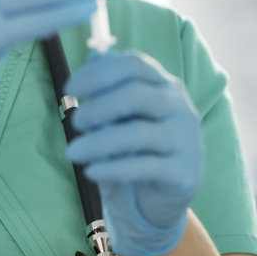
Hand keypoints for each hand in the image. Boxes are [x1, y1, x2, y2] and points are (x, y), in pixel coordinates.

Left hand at [65, 50, 203, 255]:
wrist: (162, 198)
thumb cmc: (137, 149)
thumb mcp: (123, 118)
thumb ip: (111, 91)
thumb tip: (92, 58)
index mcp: (165, 85)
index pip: (134, 65)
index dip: (98, 73)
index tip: (70, 89)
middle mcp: (180, 107)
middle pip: (136, 95)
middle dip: (98, 107)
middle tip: (75, 122)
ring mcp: (186, 140)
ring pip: (138, 134)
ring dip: (98, 142)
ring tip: (72, 152)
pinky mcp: (184, 172)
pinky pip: (143, 167)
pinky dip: (112, 168)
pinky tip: (91, 171)